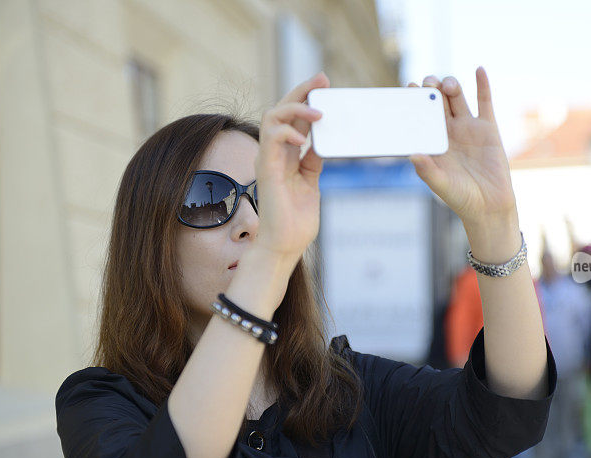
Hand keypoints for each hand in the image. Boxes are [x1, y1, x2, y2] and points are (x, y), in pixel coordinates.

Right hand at [253, 72, 327, 260]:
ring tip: (318, 110)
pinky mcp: (266, 170)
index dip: (307, 99)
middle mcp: (275, 153)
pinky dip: (286, 131)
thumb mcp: (311, 183)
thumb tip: (323, 141)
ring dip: (296, 107)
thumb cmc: (296, 221)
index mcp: (287, 156)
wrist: (285, 246)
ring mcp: (268, 160)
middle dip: (302, 90)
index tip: (324, 85)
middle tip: (322, 79)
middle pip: (283, 110)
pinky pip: (270, 139)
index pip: (295, 118)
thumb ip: (314, 162)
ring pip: (273, 117)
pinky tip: (303, 136)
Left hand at [407, 67, 515, 226]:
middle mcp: (448, 132)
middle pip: (437, 102)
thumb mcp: (441, 185)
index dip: (414, 101)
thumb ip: (427, 170)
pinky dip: (482, 85)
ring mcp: (468, 128)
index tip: (409, 89)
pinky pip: (485, 102)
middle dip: (431, 89)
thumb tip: (412, 155)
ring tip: (447, 84)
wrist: (490, 206)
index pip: (420, 116)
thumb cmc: (461, 198)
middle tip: (427, 83)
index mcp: (433, 142)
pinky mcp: (488, 128)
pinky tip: (478, 70)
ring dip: (451, 85)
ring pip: (457, 98)